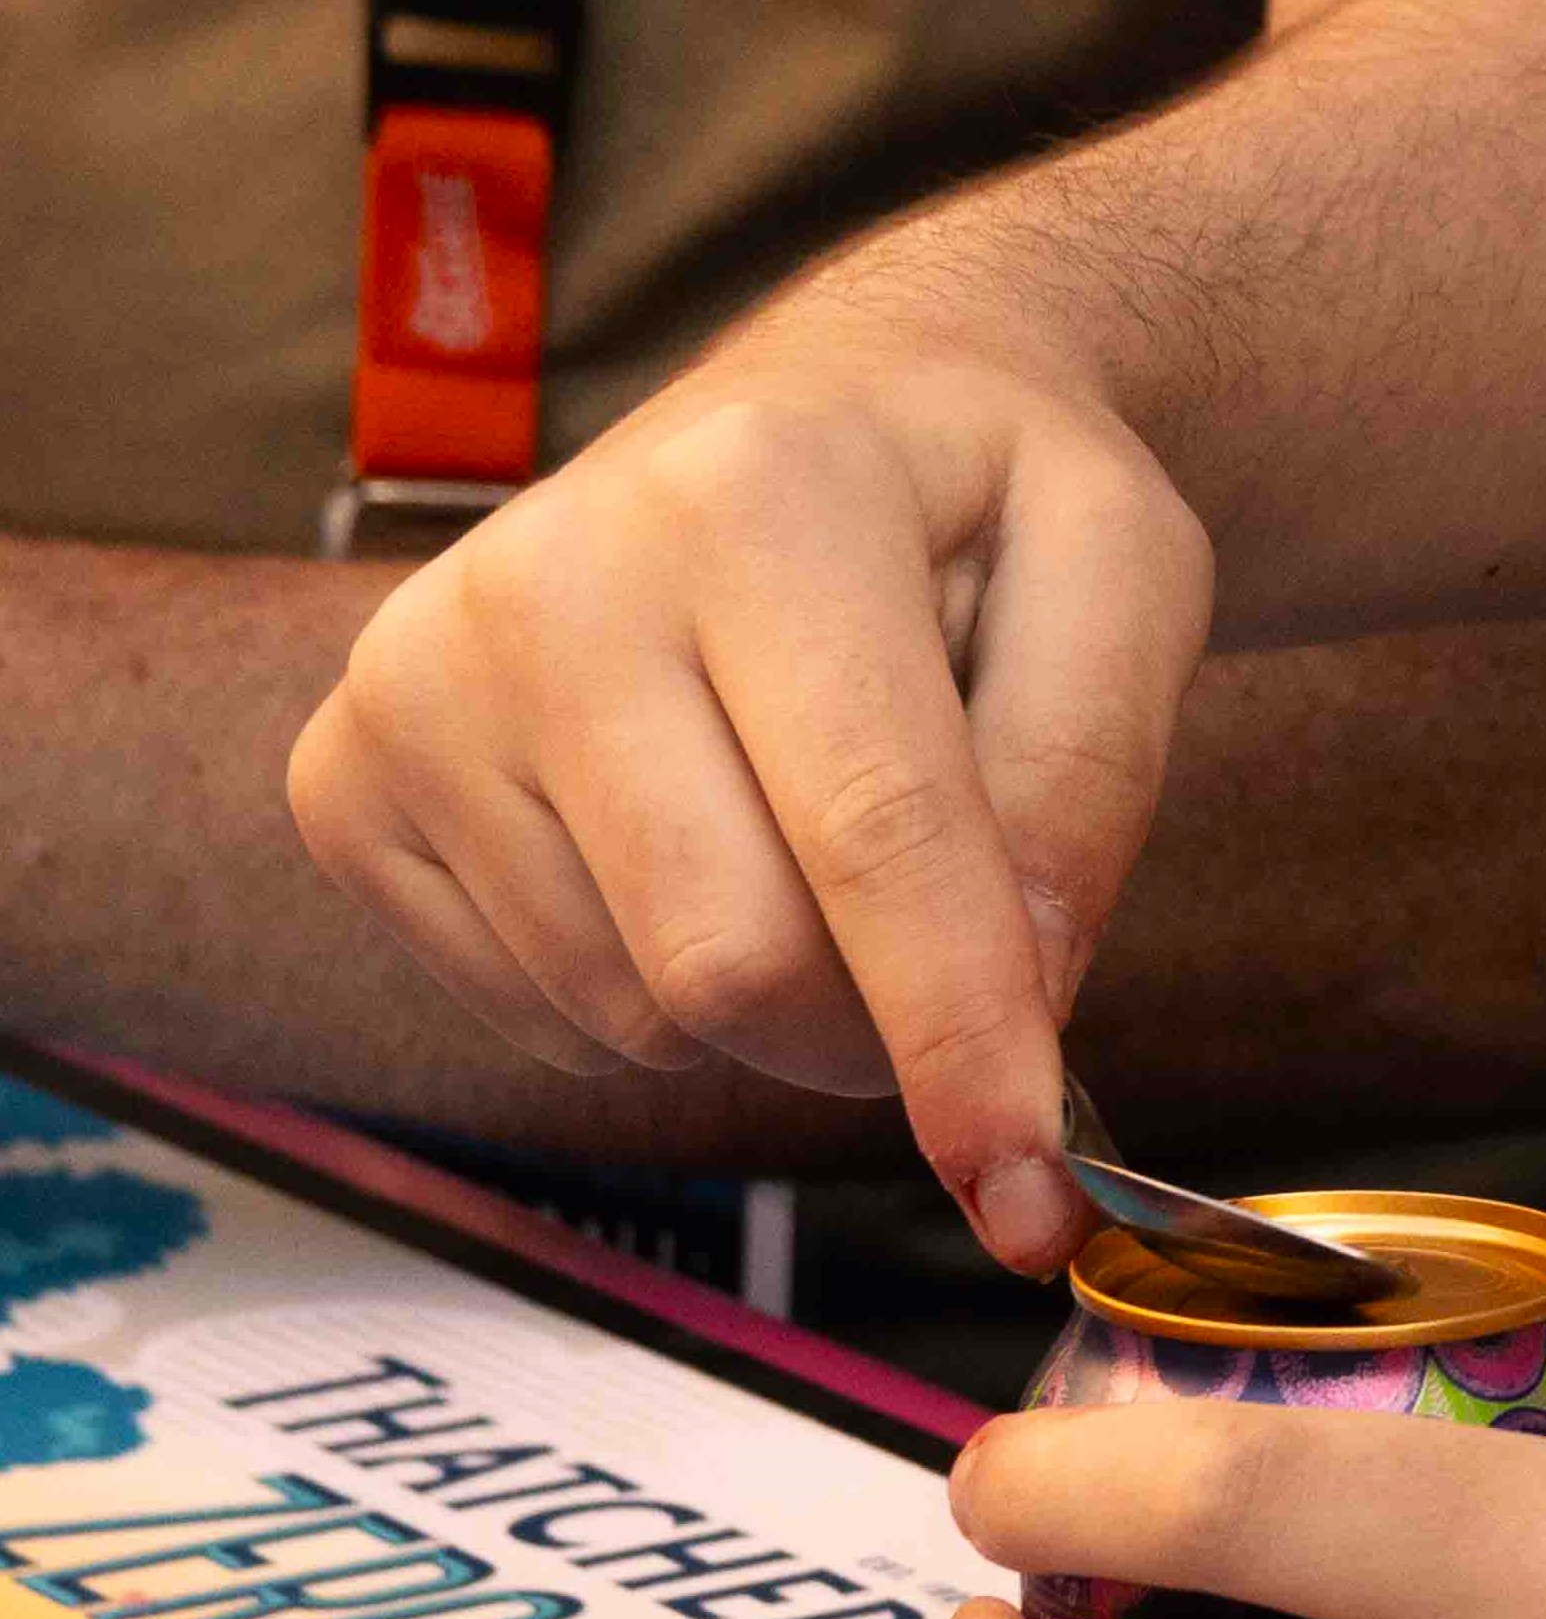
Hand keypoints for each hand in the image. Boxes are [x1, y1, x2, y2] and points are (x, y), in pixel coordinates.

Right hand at [284, 319, 1214, 1267]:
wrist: (828, 415)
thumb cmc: (980, 506)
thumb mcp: (1123, 573)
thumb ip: (1092, 778)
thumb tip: (1019, 1006)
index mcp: (757, 498)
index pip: (875, 837)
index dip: (964, 1043)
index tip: (1030, 1203)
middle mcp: (548, 581)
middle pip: (731, 966)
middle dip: (878, 1030)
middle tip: (947, 952)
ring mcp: (417, 682)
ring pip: (638, 1016)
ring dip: (773, 1009)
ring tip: (806, 841)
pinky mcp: (350, 779)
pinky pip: (538, 1018)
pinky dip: (652, 998)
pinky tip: (690, 850)